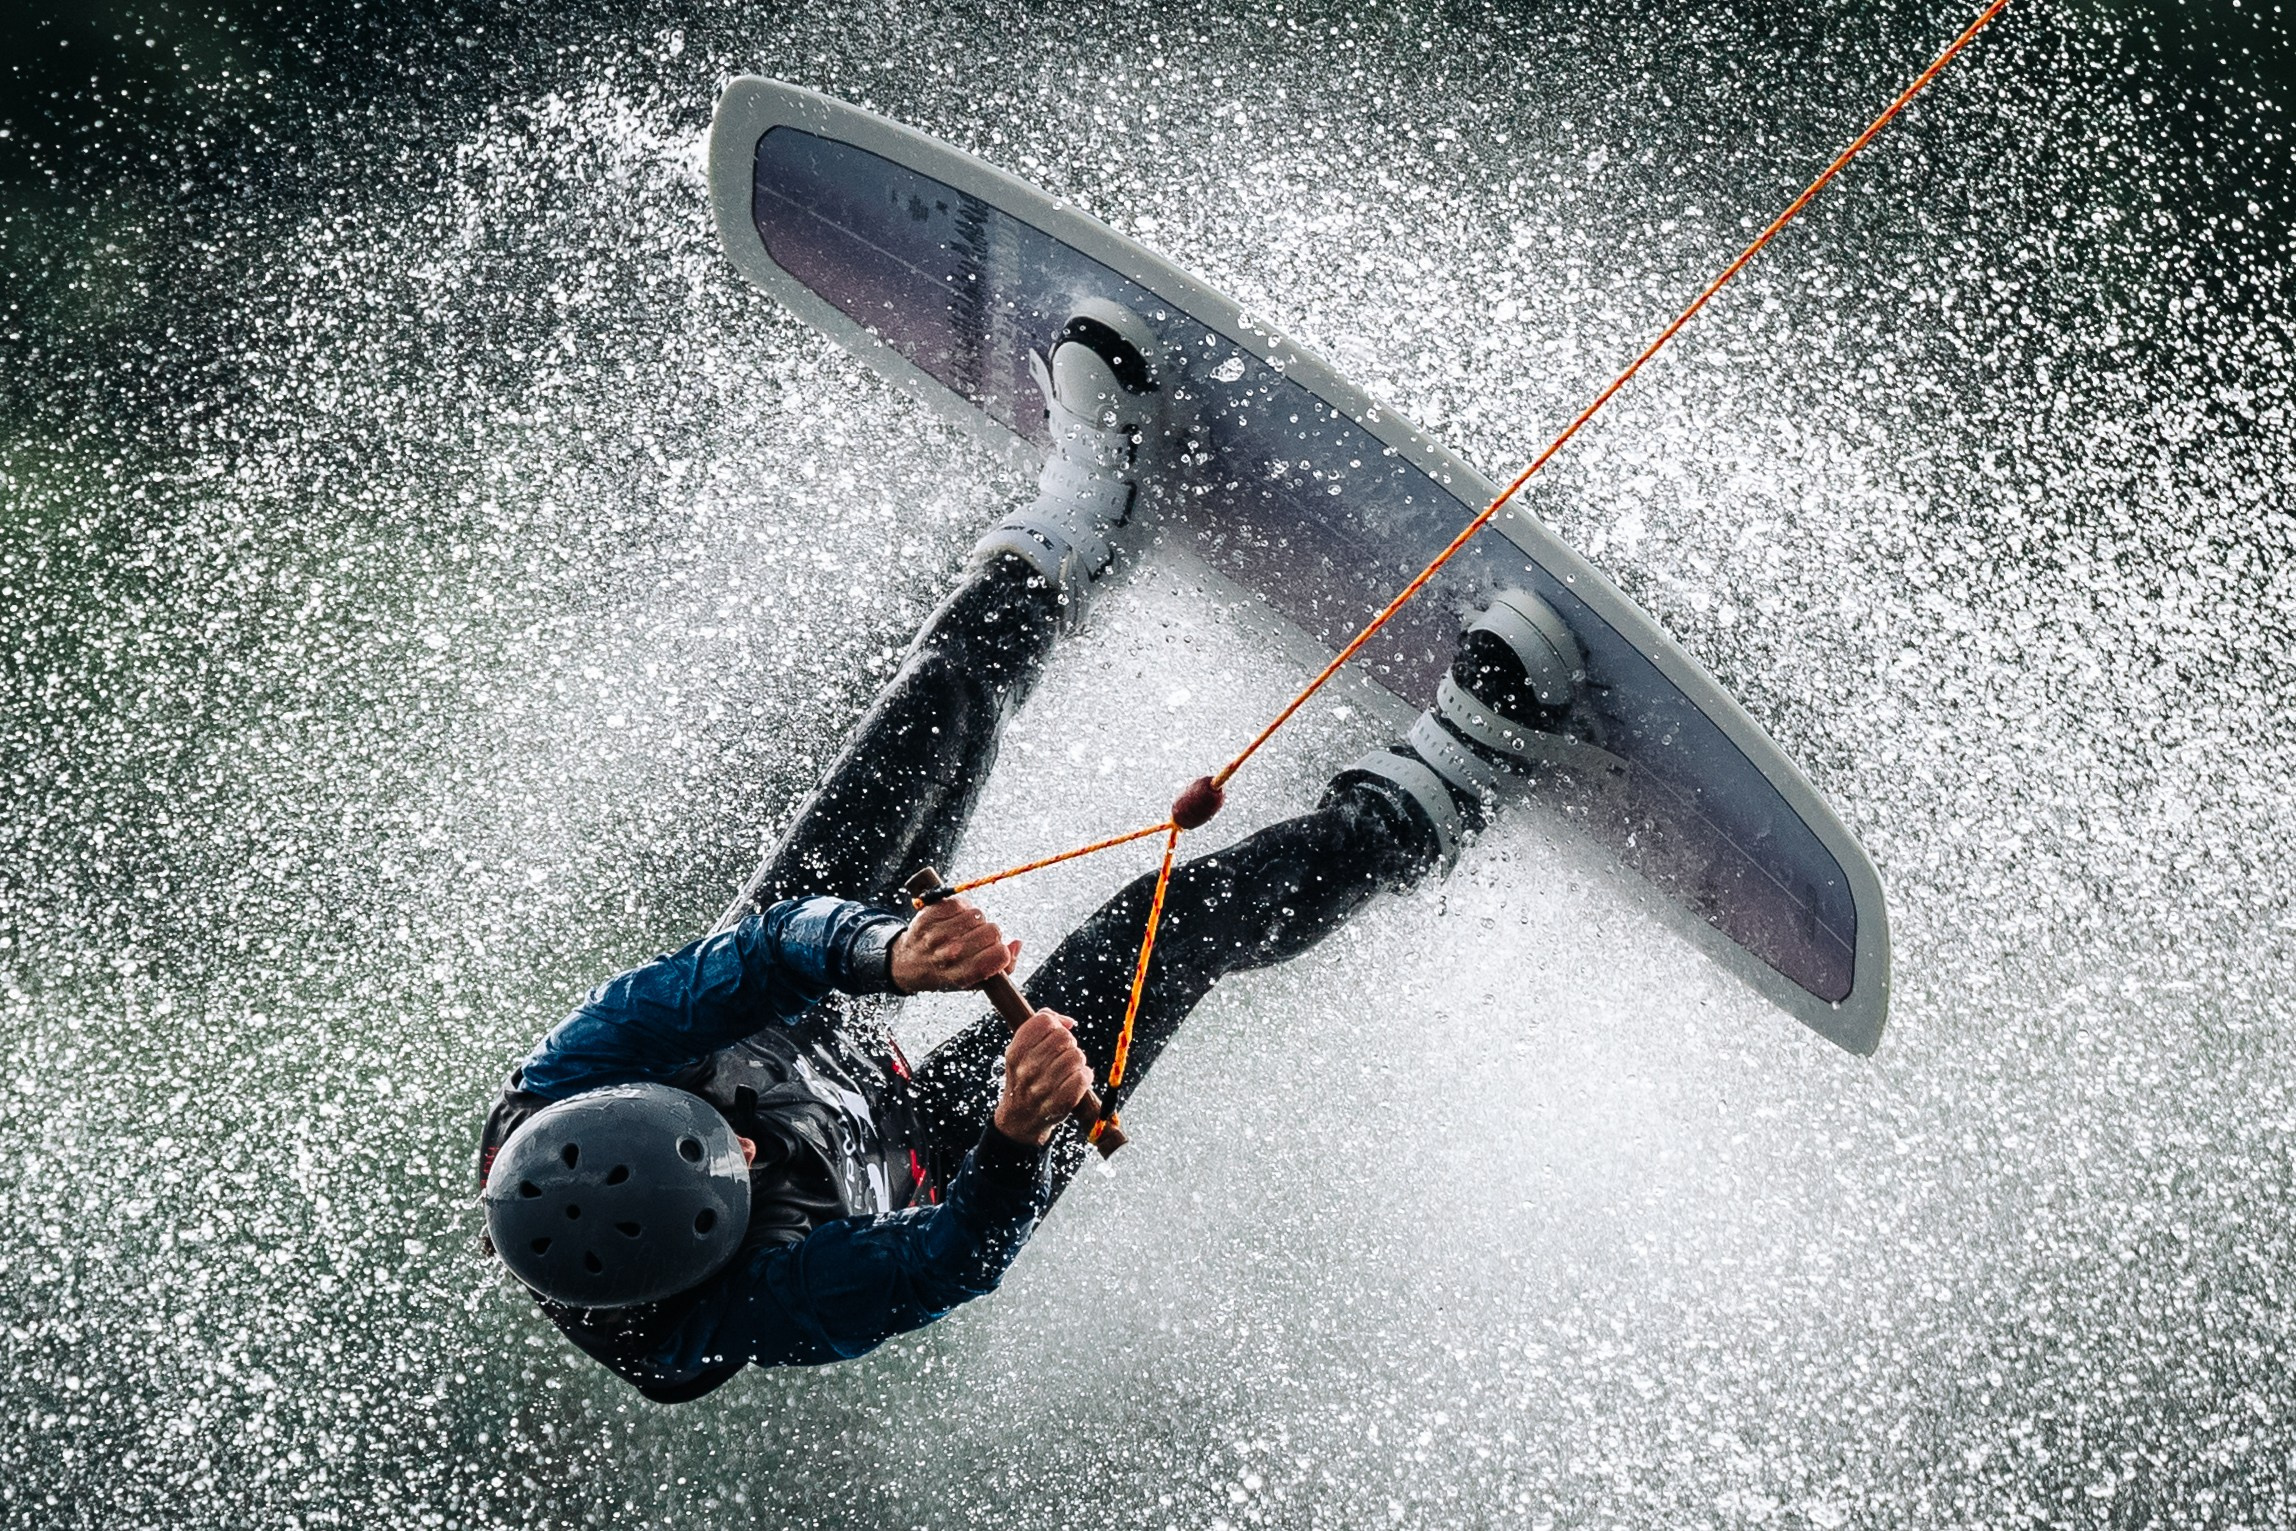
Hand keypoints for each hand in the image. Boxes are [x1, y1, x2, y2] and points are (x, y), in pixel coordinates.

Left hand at [889, 897, 1019, 993]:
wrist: (906, 963)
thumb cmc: (946, 972)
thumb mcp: (973, 982)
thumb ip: (1003, 969)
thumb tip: (1016, 943)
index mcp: (961, 976)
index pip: (999, 955)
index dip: (1002, 952)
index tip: (995, 952)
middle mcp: (947, 956)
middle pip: (992, 931)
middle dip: (991, 934)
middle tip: (979, 940)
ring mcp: (935, 935)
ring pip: (977, 915)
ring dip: (975, 921)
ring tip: (966, 929)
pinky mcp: (927, 916)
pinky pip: (959, 902)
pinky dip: (961, 908)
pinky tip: (955, 919)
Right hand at [993, 1010, 1091, 1146]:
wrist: (1020, 1117)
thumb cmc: (1025, 1076)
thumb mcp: (1021, 1049)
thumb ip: (1040, 1024)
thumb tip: (1069, 1023)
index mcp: (1016, 1052)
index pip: (1045, 1022)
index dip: (1055, 1026)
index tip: (1052, 1038)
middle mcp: (1026, 1070)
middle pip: (1064, 1037)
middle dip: (1068, 1044)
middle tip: (1062, 1057)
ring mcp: (1042, 1089)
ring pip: (1076, 1056)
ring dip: (1077, 1061)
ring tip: (1068, 1070)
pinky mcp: (1060, 1103)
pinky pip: (1083, 1077)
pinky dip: (1084, 1076)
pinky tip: (1075, 1080)